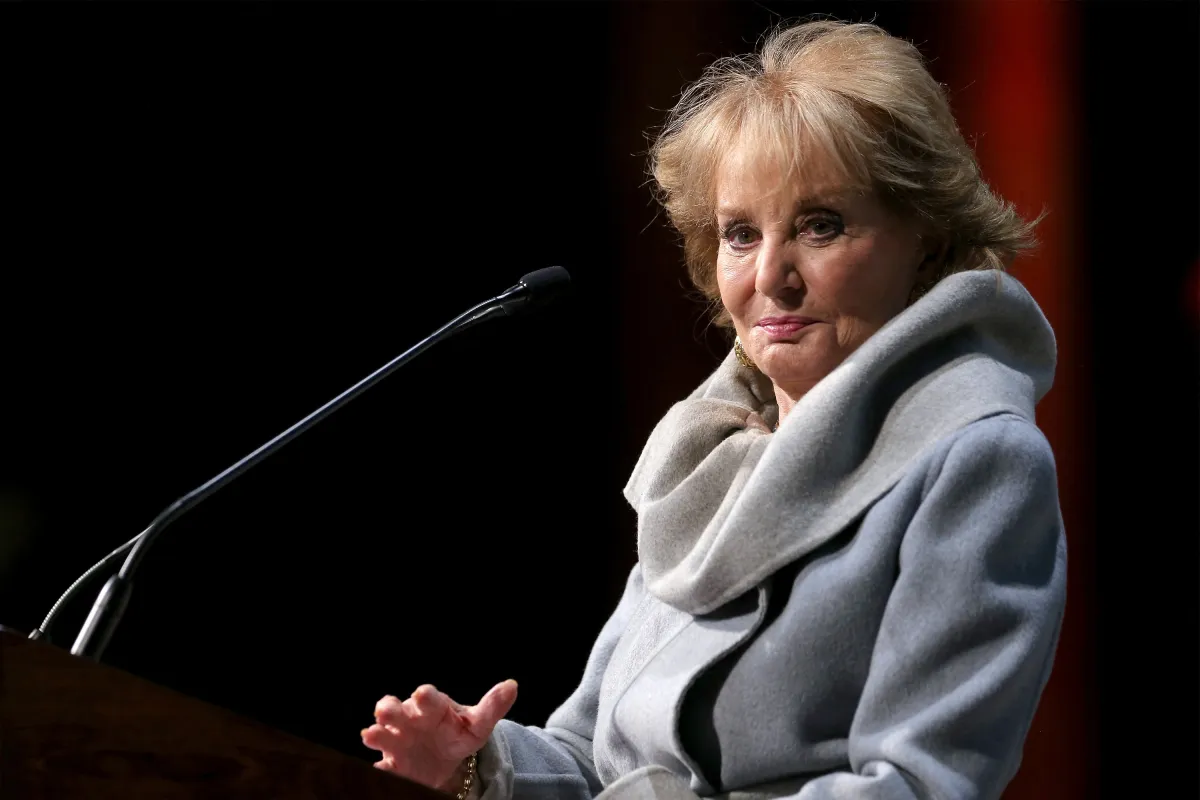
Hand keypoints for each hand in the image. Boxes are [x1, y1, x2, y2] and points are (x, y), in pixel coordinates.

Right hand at [362, 680, 517, 791]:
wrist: (445, 758)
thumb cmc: (459, 732)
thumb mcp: (479, 723)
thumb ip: (493, 706)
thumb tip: (512, 685)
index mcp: (432, 706)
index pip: (427, 697)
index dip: (424, 695)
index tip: (423, 695)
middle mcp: (410, 719)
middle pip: (395, 709)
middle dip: (388, 709)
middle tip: (386, 712)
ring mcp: (399, 740)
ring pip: (382, 733)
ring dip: (375, 733)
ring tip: (370, 735)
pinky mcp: (394, 763)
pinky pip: (383, 764)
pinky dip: (380, 766)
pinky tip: (380, 769)